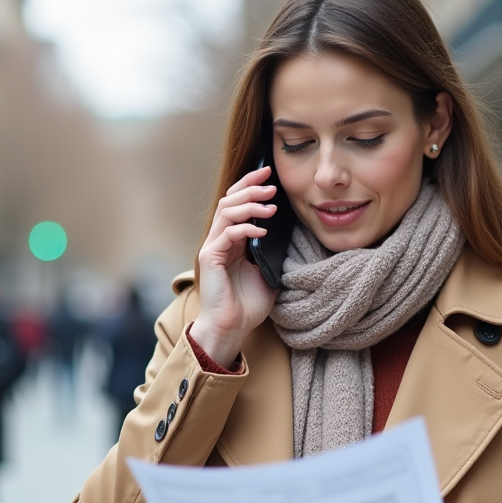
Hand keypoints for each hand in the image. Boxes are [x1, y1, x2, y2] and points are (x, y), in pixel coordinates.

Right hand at [190, 166, 280, 366]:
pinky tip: (262, 231)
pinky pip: (226, 234)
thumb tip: (292, 235)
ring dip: (250, 205)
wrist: (231, 328)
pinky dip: (245, 228)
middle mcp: (220, 239)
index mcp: (233, 241)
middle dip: (251, 188)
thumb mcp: (269, 273)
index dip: (251, 186)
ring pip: (226, 211)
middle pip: (229, 200)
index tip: (269, 174)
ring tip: (270, 206)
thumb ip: (274, 253)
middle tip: (272, 184)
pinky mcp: (210, 258)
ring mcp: (213, 247)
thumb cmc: (247, 305)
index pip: (237, 204)